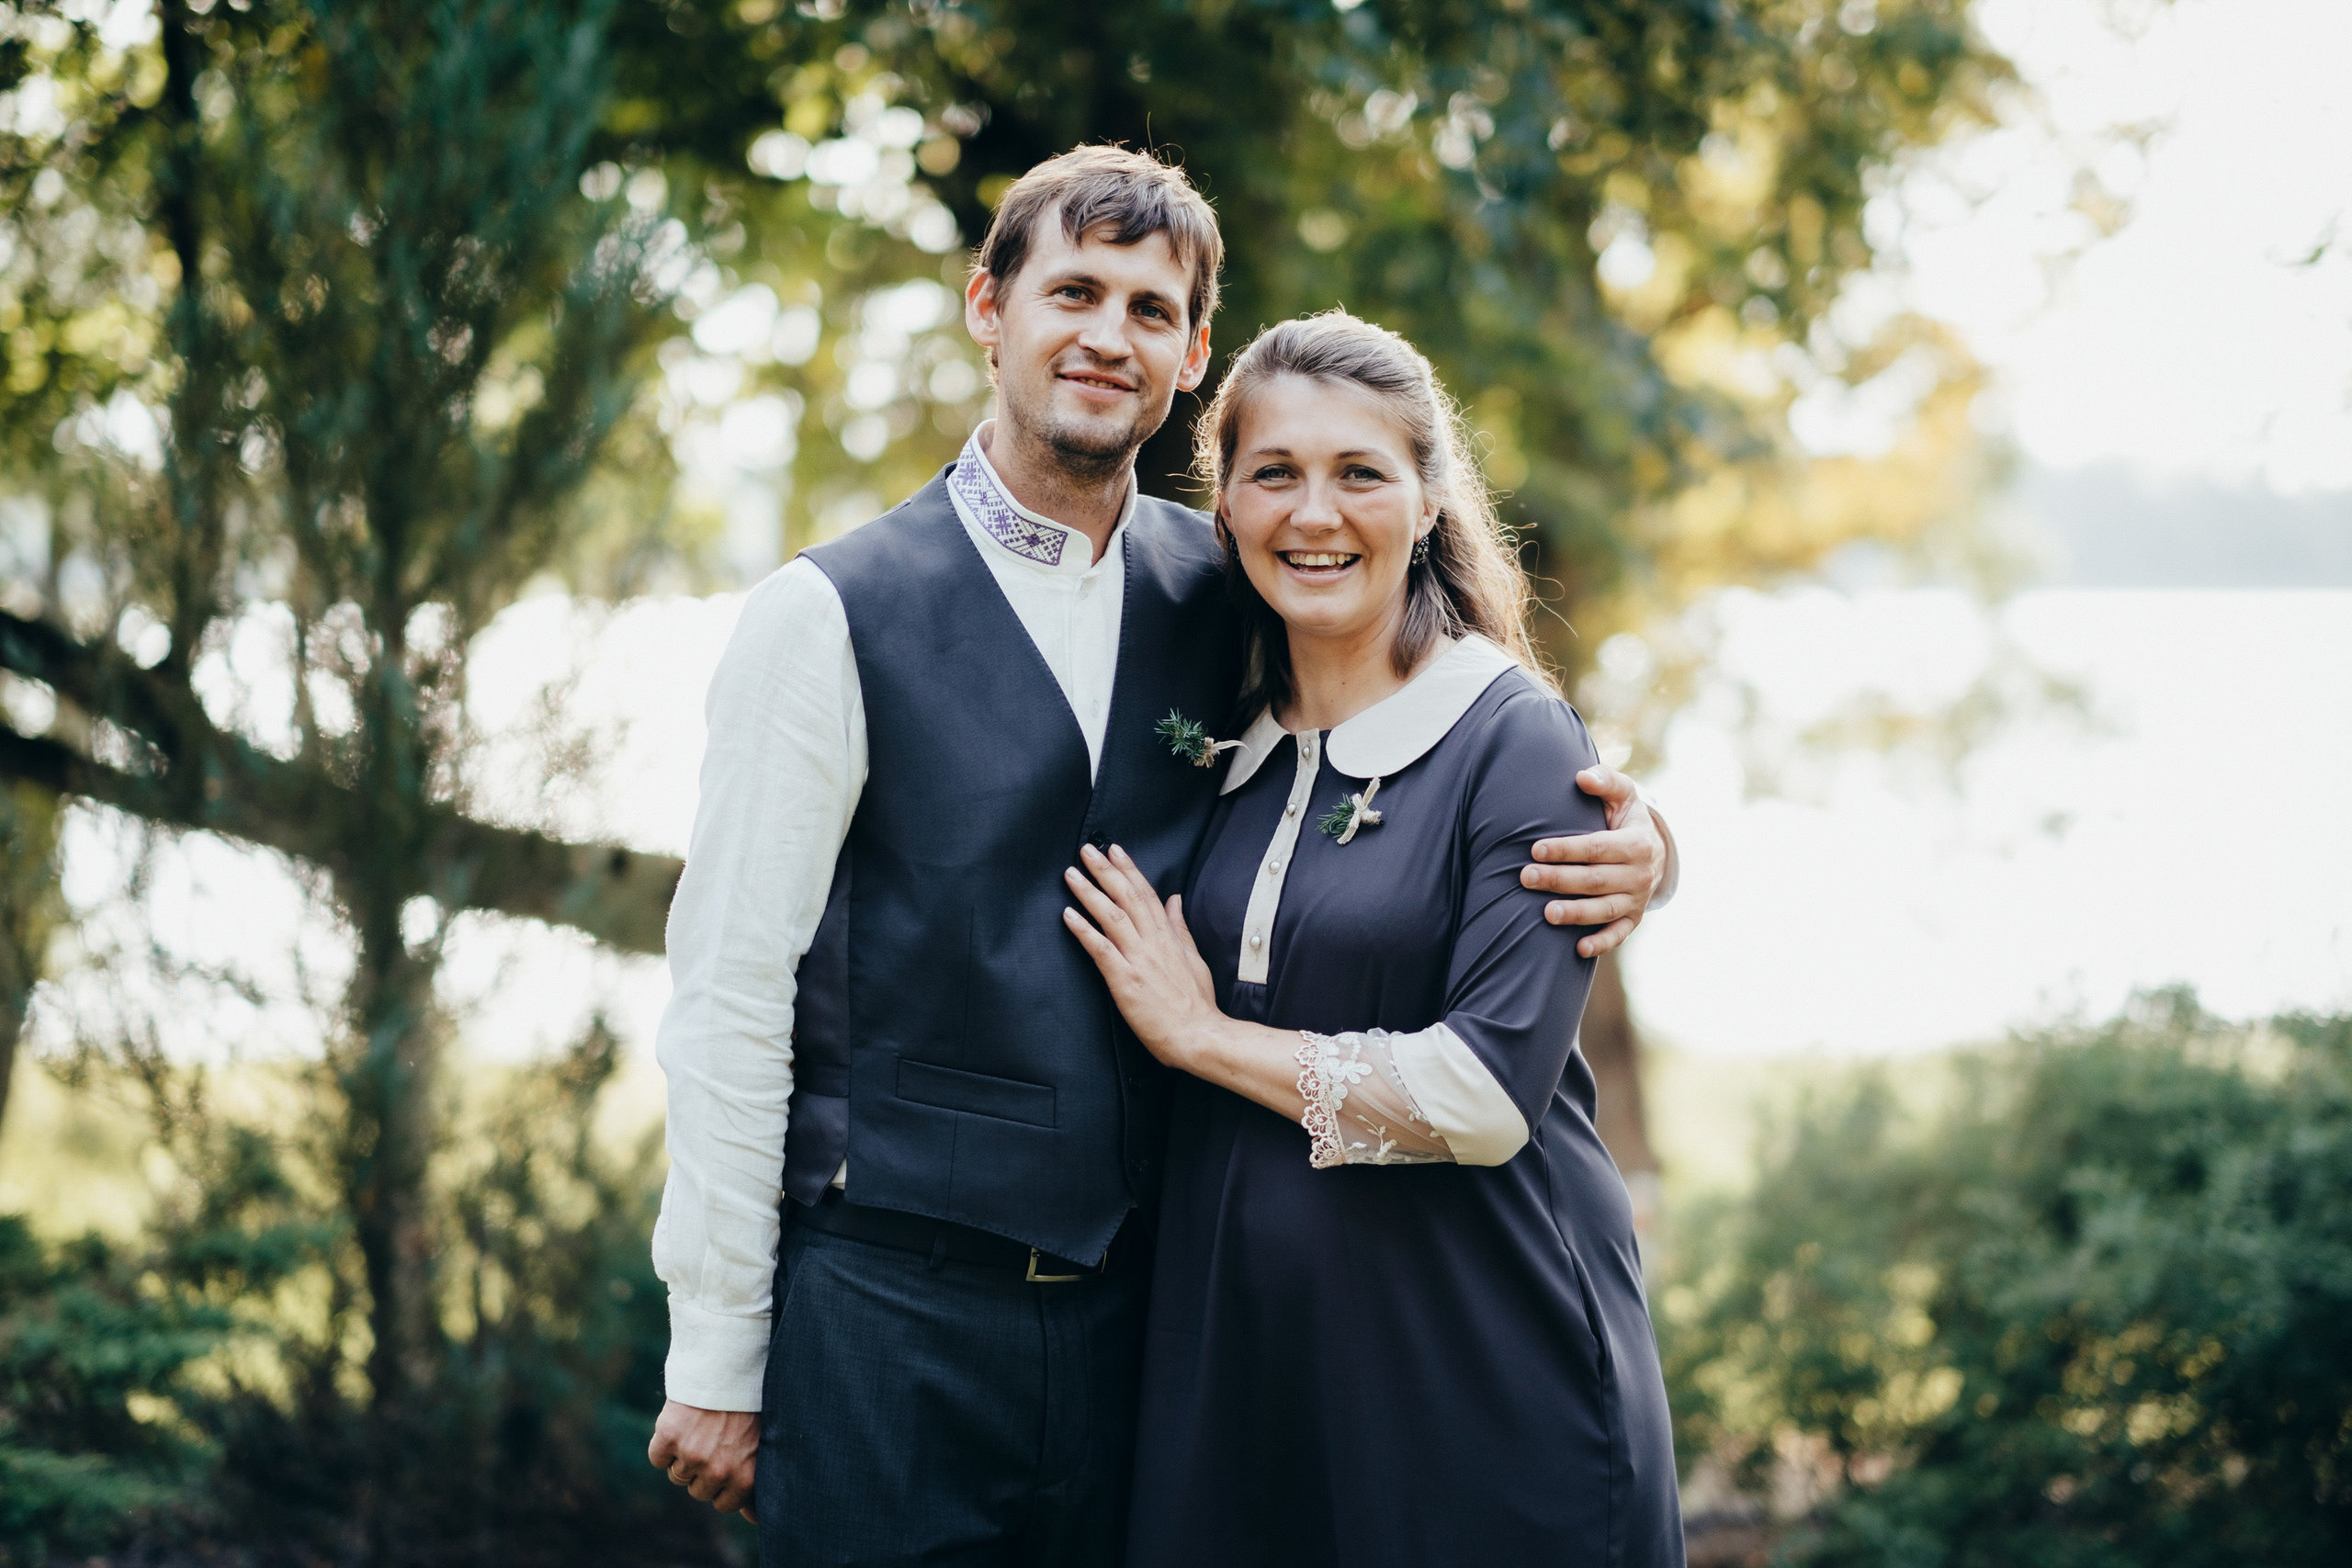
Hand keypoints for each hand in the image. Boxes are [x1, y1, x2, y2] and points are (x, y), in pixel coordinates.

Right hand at [648, 1398, 759, 1521]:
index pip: (723, 1504)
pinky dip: (664, 1443)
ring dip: (683, 1455)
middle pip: (697, 1491)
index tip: (725, 1464)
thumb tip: (753, 1520)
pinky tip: (682, 1423)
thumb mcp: (761, 1445)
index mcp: (745, 1476)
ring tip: (701, 1427)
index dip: (721, 1485)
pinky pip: (657, 1457)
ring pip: (676, 1475)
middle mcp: (718, 1470)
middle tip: (713, 1440)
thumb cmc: (747, 1406)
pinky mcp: (670, 1438)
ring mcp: (692, 1455)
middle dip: (702, 1470)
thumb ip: (753, 1482)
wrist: (728, 1367)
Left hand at [1063, 843, 1223, 1068]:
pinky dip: (1084, 930)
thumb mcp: (1193, 958)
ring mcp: (1139, 960)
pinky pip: (1101, 950)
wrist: (1199, 1035)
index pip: (1146, 894)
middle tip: (1087, 850)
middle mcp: (1153, 943)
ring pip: (1112, 917)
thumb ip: (1179, 928)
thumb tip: (1173, 900)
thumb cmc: (1196, 1003)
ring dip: (1090, 893)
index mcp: (1168, 937)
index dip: (1129, 870)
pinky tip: (1069, 915)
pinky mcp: (1125, 981)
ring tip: (1072, 874)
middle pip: (1127, 898)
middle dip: (1105, 871)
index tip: (1114, 849)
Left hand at [1525, 766, 1667, 958]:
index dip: (1566, 850)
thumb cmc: (1626, 819)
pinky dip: (1601, 943)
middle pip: (1594, 880)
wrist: (1654, 851)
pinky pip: (1618, 934)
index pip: (1596, 848)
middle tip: (1525, 877)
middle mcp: (1640, 874)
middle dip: (1559, 880)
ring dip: (1576, 913)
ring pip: (1604, 909)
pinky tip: (1578, 949)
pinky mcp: (1633, 918)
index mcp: (1637, 843)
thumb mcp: (1624, 795)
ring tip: (1546, 914)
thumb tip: (1581, 777)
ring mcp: (1636, 899)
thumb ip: (1605, 781)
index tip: (1535, 849)